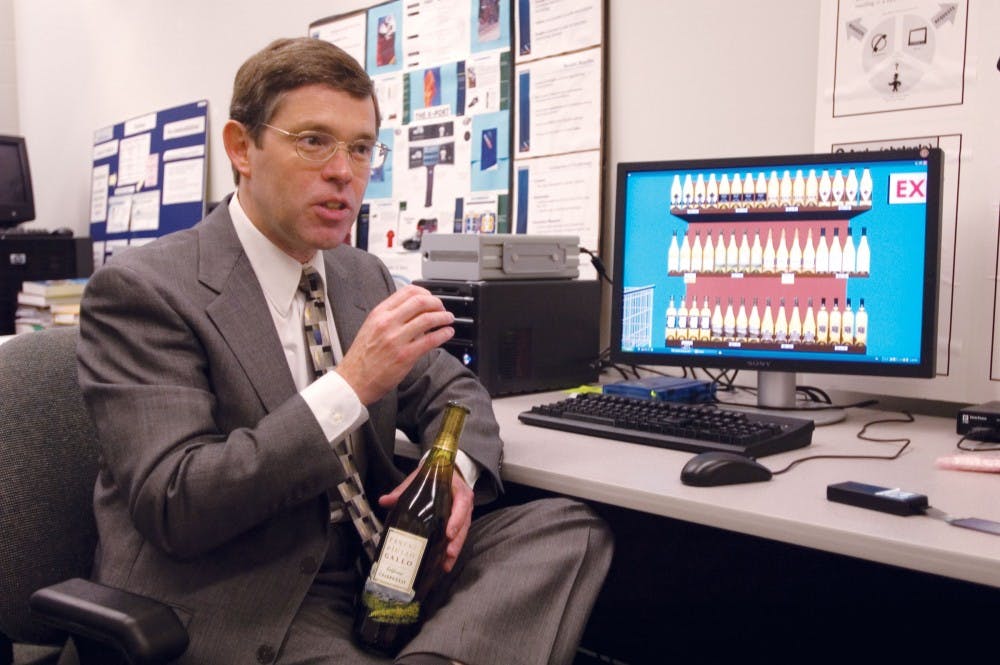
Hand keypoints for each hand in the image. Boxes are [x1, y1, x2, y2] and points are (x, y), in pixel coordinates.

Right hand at [336, 285, 453, 403]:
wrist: (353, 380)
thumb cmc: (362, 357)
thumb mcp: (371, 328)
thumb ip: (391, 317)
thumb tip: (414, 313)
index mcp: (379, 313)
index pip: (407, 292)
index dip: (425, 293)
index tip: (431, 298)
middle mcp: (387, 323)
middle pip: (420, 301)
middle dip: (437, 303)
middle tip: (442, 308)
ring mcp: (396, 339)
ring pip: (428, 319)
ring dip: (443, 317)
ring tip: (448, 319)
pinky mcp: (405, 355)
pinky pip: (430, 340)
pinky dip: (443, 334)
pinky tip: (447, 333)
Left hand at [379, 469, 473, 572]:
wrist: (445, 472)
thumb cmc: (434, 476)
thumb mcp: (421, 478)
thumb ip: (403, 489)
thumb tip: (384, 500)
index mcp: (458, 490)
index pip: (462, 504)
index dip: (457, 519)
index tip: (449, 533)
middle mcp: (464, 504)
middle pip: (464, 524)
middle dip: (457, 541)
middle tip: (448, 553)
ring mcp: (463, 515)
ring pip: (462, 534)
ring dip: (455, 549)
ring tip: (446, 563)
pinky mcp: (459, 524)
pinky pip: (458, 538)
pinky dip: (451, 551)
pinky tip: (444, 564)